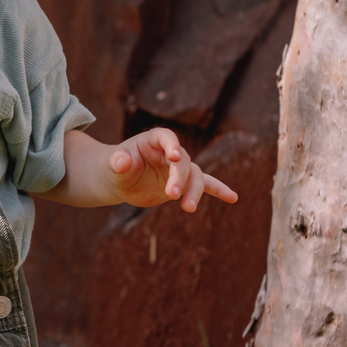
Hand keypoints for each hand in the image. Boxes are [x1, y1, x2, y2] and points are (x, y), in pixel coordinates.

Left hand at [109, 127, 237, 212]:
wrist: (120, 178)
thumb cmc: (116, 167)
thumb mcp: (113, 165)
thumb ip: (118, 162)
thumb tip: (121, 162)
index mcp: (153, 140)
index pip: (166, 138)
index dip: (172, 145)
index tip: (175, 156)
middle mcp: (171, 151)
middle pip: (183, 163)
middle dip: (180, 179)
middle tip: (172, 195)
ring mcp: (179, 168)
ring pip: (195, 176)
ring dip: (195, 191)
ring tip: (188, 208)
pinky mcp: (184, 183)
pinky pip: (205, 184)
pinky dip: (218, 190)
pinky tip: (233, 198)